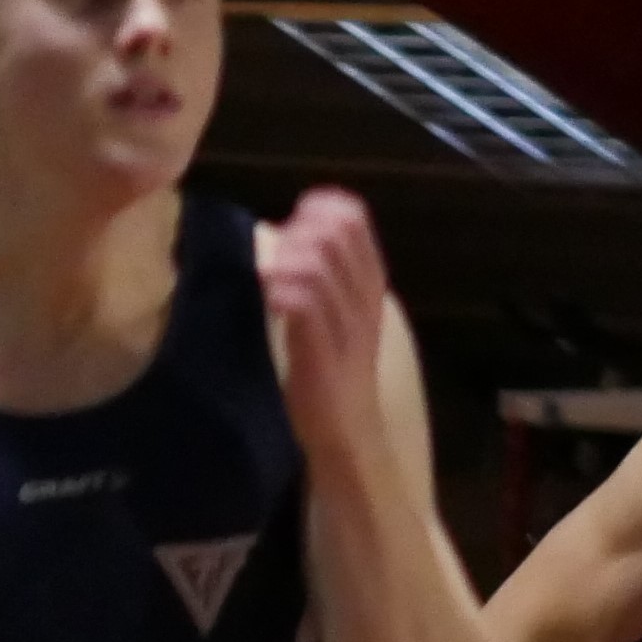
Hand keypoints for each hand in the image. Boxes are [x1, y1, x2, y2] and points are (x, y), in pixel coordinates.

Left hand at [263, 186, 391, 464]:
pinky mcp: (322, 356)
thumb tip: (292, 226)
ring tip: (271, 276)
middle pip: (334, 234)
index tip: (292, 223)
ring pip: (318, 265)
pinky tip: (271, 299)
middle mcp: (364, 299)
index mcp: (371, 283)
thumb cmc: (336, 366)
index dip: (317, 209)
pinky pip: (304, 306)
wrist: (349, 433)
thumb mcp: (341, 311)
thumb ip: (328, 270)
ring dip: (285, 260)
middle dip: (296, 232)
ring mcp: (346, 327)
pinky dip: (283, 292)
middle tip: (276, 252)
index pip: (354, 219)